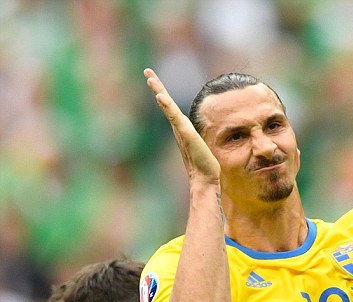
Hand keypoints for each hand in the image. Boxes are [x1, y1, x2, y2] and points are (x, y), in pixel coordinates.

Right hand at [144, 68, 220, 183]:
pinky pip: (175, 117)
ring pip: (168, 107)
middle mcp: (178, 128)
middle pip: (165, 103)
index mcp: (182, 128)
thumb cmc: (206, 165)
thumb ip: (199, 141)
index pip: (171, 107)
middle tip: (147, 71)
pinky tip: (160, 96)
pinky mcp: (186, 134)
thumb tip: (201, 138)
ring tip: (150, 79)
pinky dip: (167, 106)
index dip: (163, 93)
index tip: (154, 79)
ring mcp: (181, 130)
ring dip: (159, 91)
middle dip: (157, 86)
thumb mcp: (202, 146)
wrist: (205, 179)